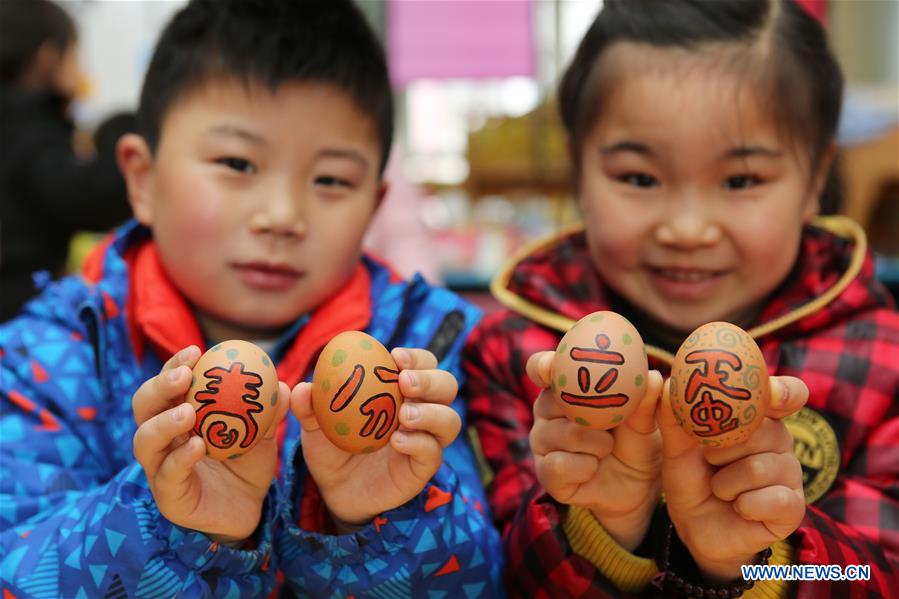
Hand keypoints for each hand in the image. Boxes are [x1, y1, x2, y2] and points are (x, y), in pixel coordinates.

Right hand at [132, 345, 289, 544]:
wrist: (249, 508)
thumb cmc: (248, 462)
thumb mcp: (262, 432)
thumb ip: (270, 410)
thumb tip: (283, 384)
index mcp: (177, 415)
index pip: (168, 385)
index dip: (175, 364)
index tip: (196, 351)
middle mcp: (162, 439)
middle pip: (144, 406)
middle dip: (160, 386)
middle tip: (184, 376)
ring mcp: (160, 469)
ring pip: (144, 441)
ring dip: (164, 423)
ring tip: (188, 413)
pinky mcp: (168, 497)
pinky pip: (167, 475)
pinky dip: (180, 458)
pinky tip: (197, 446)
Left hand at [291, 348, 460, 528]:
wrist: (335, 490)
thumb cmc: (332, 446)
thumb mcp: (316, 425)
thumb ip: (310, 406)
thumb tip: (304, 387)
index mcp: (402, 390)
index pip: (424, 364)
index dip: (417, 357)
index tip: (396, 357)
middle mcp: (421, 411)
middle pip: (447, 385)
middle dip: (430, 379)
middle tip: (404, 382)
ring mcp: (426, 440)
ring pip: (450, 420)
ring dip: (431, 413)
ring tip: (402, 416)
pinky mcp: (422, 468)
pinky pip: (433, 452)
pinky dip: (419, 443)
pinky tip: (396, 441)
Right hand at [527, 351, 664, 549]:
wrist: (639, 487)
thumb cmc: (637, 442)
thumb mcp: (645, 421)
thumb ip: (645, 400)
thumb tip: (650, 376)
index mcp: (565, 389)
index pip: (542, 368)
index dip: (544, 365)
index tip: (553, 366)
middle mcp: (547, 412)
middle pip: (551, 401)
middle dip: (588, 412)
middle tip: (611, 423)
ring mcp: (543, 443)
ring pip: (561, 434)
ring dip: (596, 443)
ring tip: (607, 448)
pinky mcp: (545, 472)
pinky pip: (559, 464)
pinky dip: (585, 467)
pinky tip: (594, 468)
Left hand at [659, 376, 807, 581]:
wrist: (696, 527)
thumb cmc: (691, 479)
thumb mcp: (676, 449)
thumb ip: (675, 418)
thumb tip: (668, 386)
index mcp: (757, 418)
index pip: (786, 395)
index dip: (784, 392)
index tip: (772, 394)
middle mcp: (780, 441)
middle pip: (765, 432)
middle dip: (723, 451)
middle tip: (710, 463)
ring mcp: (791, 474)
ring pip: (761, 468)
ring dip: (727, 483)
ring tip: (720, 489)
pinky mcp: (793, 507)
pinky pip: (773, 499)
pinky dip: (744, 505)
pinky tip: (739, 508)